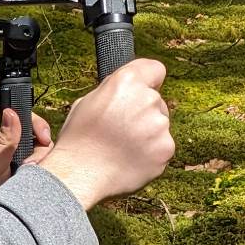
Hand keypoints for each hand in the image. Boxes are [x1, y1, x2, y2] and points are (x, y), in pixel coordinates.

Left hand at [0, 107, 52, 214]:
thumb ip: (4, 141)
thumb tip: (10, 113)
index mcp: (2, 141)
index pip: (26, 123)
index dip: (38, 127)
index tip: (42, 137)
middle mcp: (15, 151)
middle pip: (41, 140)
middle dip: (39, 152)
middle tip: (28, 166)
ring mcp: (25, 164)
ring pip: (47, 155)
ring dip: (41, 165)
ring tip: (27, 176)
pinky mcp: (34, 178)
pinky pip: (48, 171)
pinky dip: (45, 175)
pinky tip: (36, 182)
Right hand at [26, 58, 173, 210]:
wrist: (79, 174)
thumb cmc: (79, 139)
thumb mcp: (87, 102)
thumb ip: (113, 91)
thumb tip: (128, 90)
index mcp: (126, 82)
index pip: (155, 69)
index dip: (148, 80)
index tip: (145, 88)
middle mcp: (146, 99)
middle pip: (156, 101)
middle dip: (143, 113)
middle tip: (119, 130)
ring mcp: (159, 125)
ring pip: (159, 125)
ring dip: (147, 134)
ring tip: (121, 148)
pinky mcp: (166, 148)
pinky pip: (162, 146)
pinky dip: (150, 153)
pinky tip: (129, 159)